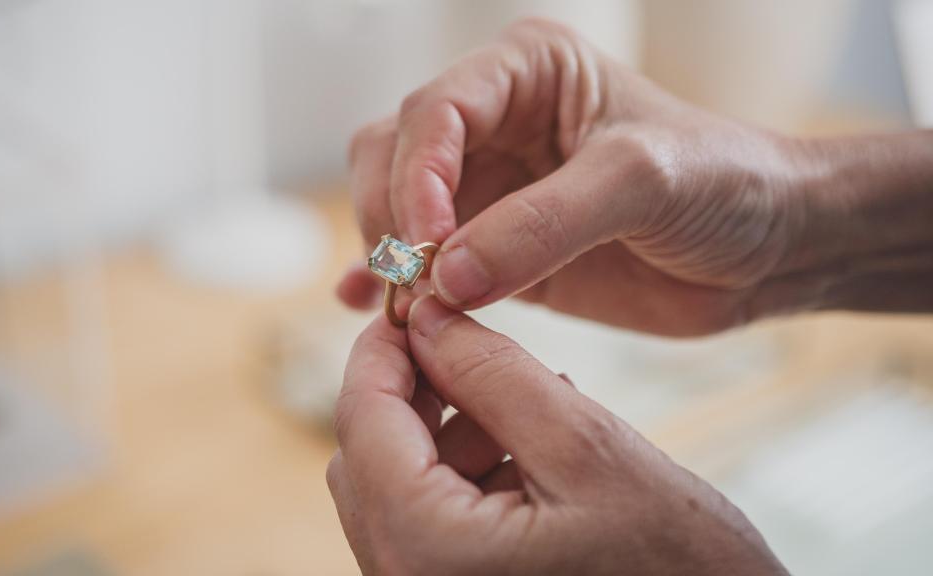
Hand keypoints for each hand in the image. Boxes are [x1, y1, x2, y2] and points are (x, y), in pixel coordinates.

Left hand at [327, 296, 786, 574]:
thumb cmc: (677, 566)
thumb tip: (424, 315)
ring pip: (400, 483)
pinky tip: (533, 447)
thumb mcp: (586, 447)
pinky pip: (431, 520)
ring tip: (532, 399)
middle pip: (369, 453)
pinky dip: (467, 471)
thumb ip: (493, 372)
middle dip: (418, 388)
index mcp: (426, 548)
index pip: (361, 420)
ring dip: (449, 429)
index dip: (383, 346)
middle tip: (475, 344)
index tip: (416, 298)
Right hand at [337, 18, 932, 333]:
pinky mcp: (496, 249)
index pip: (434, 112)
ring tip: (408, 307)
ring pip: (393, 206)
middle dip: (394, 217)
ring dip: (386, 254)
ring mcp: (490, 188)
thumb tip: (444, 277)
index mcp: (528, 71)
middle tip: (420, 282)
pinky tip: (374, 309)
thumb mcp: (642, 182)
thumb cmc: (726, 185)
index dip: (418, 177)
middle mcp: (497, 123)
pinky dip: (389, 283)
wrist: (769, 248)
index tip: (430, 246)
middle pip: (391, 153)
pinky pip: (421, 261)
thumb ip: (543, 224)